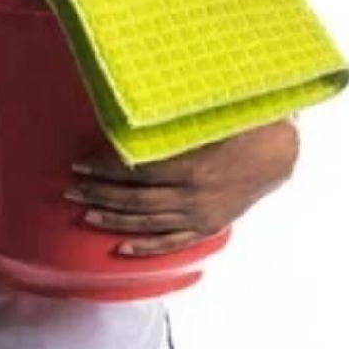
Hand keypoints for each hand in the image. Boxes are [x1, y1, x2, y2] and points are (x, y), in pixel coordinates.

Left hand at [65, 120, 298, 256]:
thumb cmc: (239, 124)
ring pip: (148, 222)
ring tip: (85, 215)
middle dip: (98, 195)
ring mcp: (200, 215)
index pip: (135, 171)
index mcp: (191, 166)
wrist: (278, 152)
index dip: (104, 169)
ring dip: (113, 220)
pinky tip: (123, 247)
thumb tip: (135, 100)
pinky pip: (173, 241)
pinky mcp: (208, 226)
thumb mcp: (206, 114)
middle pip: (135, 199)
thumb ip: (172, 116)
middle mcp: (192, 195)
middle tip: (70, 190)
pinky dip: (147, 247)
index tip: (79, 164)